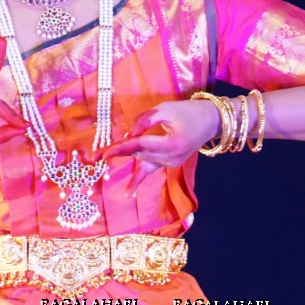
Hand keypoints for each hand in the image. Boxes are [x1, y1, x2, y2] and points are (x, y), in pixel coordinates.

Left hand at [102, 99, 221, 194]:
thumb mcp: (166, 109)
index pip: (140, 146)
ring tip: (99, 158)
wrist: (212, 121)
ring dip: (126, 155)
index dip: (120, 149)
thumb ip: (145, 120)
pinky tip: (127, 195)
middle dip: (118, 152)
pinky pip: (150, 171)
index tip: (103, 155)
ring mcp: (171, 163)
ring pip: (142, 159)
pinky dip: (138, 180)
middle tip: (93, 155)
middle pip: (138, 154)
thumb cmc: (189, 112)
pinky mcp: (169, 163)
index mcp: (171, 144)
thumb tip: (128, 134)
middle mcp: (171, 158)